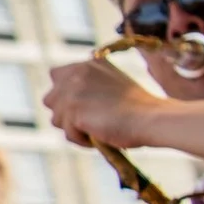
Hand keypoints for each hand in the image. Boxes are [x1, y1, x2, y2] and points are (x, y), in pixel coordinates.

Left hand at [44, 57, 162, 149]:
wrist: (152, 117)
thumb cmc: (138, 108)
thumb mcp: (110, 85)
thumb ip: (88, 86)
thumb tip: (62, 104)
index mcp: (86, 64)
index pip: (56, 75)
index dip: (64, 94)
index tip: (82, 105)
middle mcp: (75, 73)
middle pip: (50, 99)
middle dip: (65, 113)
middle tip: (89, 121)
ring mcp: (72, 91)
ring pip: (56, 119)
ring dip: (74, 128)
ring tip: (97, 129)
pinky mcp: (73, 110)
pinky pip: (67, 133)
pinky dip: (81, 139)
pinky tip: (99, 136)